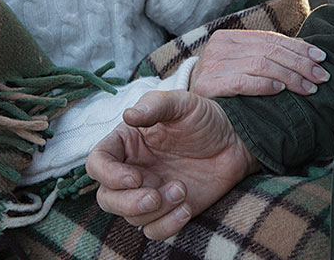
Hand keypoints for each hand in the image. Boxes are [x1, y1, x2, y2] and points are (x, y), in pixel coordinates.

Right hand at [86, 90, 258, 239]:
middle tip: (154, 196)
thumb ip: (156, 106)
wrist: (235, 140)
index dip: (108, 174)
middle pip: (107, 198)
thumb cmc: (204, 117)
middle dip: (127, 203)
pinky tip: (187, 207)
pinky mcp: (169, 210)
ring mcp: (150, 191)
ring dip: (155, 210)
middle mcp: (133, 168)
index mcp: (128, 142)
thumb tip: (128, 115)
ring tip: (182, 190)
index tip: (134, 177)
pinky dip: (168, 225)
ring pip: (131, 217)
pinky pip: (154, 231)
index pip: (98, 162)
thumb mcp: (183, 103)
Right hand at [189, 29, 328, 96]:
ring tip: (309, 87)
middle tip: (321, 76)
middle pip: (268, 50)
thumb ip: (266, 56)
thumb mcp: (242, 65)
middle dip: (300, 63)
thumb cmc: (223, 85)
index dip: (298, 47)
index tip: (321, 58)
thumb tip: (308, 55)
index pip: (270, 39)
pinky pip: (242, 81)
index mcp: (230, 37)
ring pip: (260, 64)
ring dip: (289, 76)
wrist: (188, 106)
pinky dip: (264, 84)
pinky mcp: (207, 86)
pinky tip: (281, 89)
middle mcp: (219, 46)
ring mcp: (212, 65)